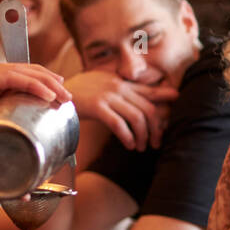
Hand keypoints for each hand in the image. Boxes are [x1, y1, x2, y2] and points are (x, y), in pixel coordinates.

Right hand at [0, 64, 69, 187]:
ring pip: (18, 73)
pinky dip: (31, 82)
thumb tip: (25, 198)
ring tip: (63, 94)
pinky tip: (48, 93)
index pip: (12, 91)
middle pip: (20, 78)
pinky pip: (8, 76)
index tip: (54, 104)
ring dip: (45, 81)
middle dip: (46, 84)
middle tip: (65, 98)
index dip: (35, 93)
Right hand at [63, 70, 177, 150]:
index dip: (165, 98)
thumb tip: (133, 103)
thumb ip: (118, 92)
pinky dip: (127, 137)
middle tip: (155, 142)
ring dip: (142, 135)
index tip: (176, 106)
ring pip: (136, 117)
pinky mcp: (97, 107)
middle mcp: (117, 87)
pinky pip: (119, 124)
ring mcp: (107, 96)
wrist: (53, 95)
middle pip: (147, 108)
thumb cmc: (76, 94)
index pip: (148, 91)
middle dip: (156, 128)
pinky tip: (129, 145)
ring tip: (141, 147)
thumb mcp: (100, 86)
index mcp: (119, 82)